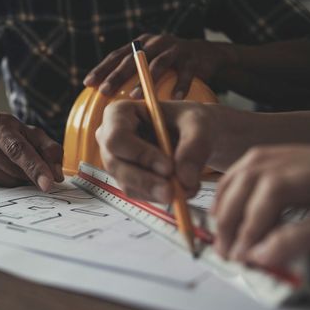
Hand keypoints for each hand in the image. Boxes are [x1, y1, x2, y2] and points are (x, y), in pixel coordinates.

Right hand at [0, 112, 63, 190]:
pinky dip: (5, 183)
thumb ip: (48, 149)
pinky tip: (1, 170)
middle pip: (13, 168)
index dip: (35, 167)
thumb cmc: (5, 134)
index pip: (18, 148)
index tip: (49, 183)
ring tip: (15, 166)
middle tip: (39, 175)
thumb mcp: (28, 133)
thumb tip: (57, 174)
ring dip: (19, 180)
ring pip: (5, 180)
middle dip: (30, 175)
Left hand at [84, 34, 233, 98]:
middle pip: (132, 58)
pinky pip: (185, 74)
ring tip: (134, 97)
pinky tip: (175, 99)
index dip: (102, 68)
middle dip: (117, 75)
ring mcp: (175, 49)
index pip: (117, 55)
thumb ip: (131, 73)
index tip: (88, 82)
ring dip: (145, 81)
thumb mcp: (149, 63)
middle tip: (104, 90)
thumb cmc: (170, 65)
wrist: (206, 55)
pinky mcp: (193, 59)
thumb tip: (103, 95)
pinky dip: (180, 86)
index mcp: (141, 44)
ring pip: (158, 64)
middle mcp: (156, 43)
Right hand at [97, 100, 218, 202]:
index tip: (168, 167)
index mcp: (119, 113)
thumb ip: (194, 146)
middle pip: (115, 164)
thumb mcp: (199, 123)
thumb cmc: (191, 121)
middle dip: (145, 180)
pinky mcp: (126, 178)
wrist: (196, 136)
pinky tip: (180, 190)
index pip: (116, 137)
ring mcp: (116, 160)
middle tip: (173, 191)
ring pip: (126, 182)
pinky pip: (137, 193)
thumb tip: (184, 179)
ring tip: (186, 190)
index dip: (139, 154)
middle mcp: (110, 137)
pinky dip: (158, 196)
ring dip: (155, 191)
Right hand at [212, 145, 309, 267]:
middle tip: (226, 254)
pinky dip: (227, 193)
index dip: (251, 227)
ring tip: (223, 238)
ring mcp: (279, 152)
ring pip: (238, 176)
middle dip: (230, 222)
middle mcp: (291, 156)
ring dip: (224, 209)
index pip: (270, 195)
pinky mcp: (274, 155)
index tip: (243, 256)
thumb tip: (262, 254)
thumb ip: (304, 237)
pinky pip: (240, 171)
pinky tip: (227, 212)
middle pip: (246, 184)